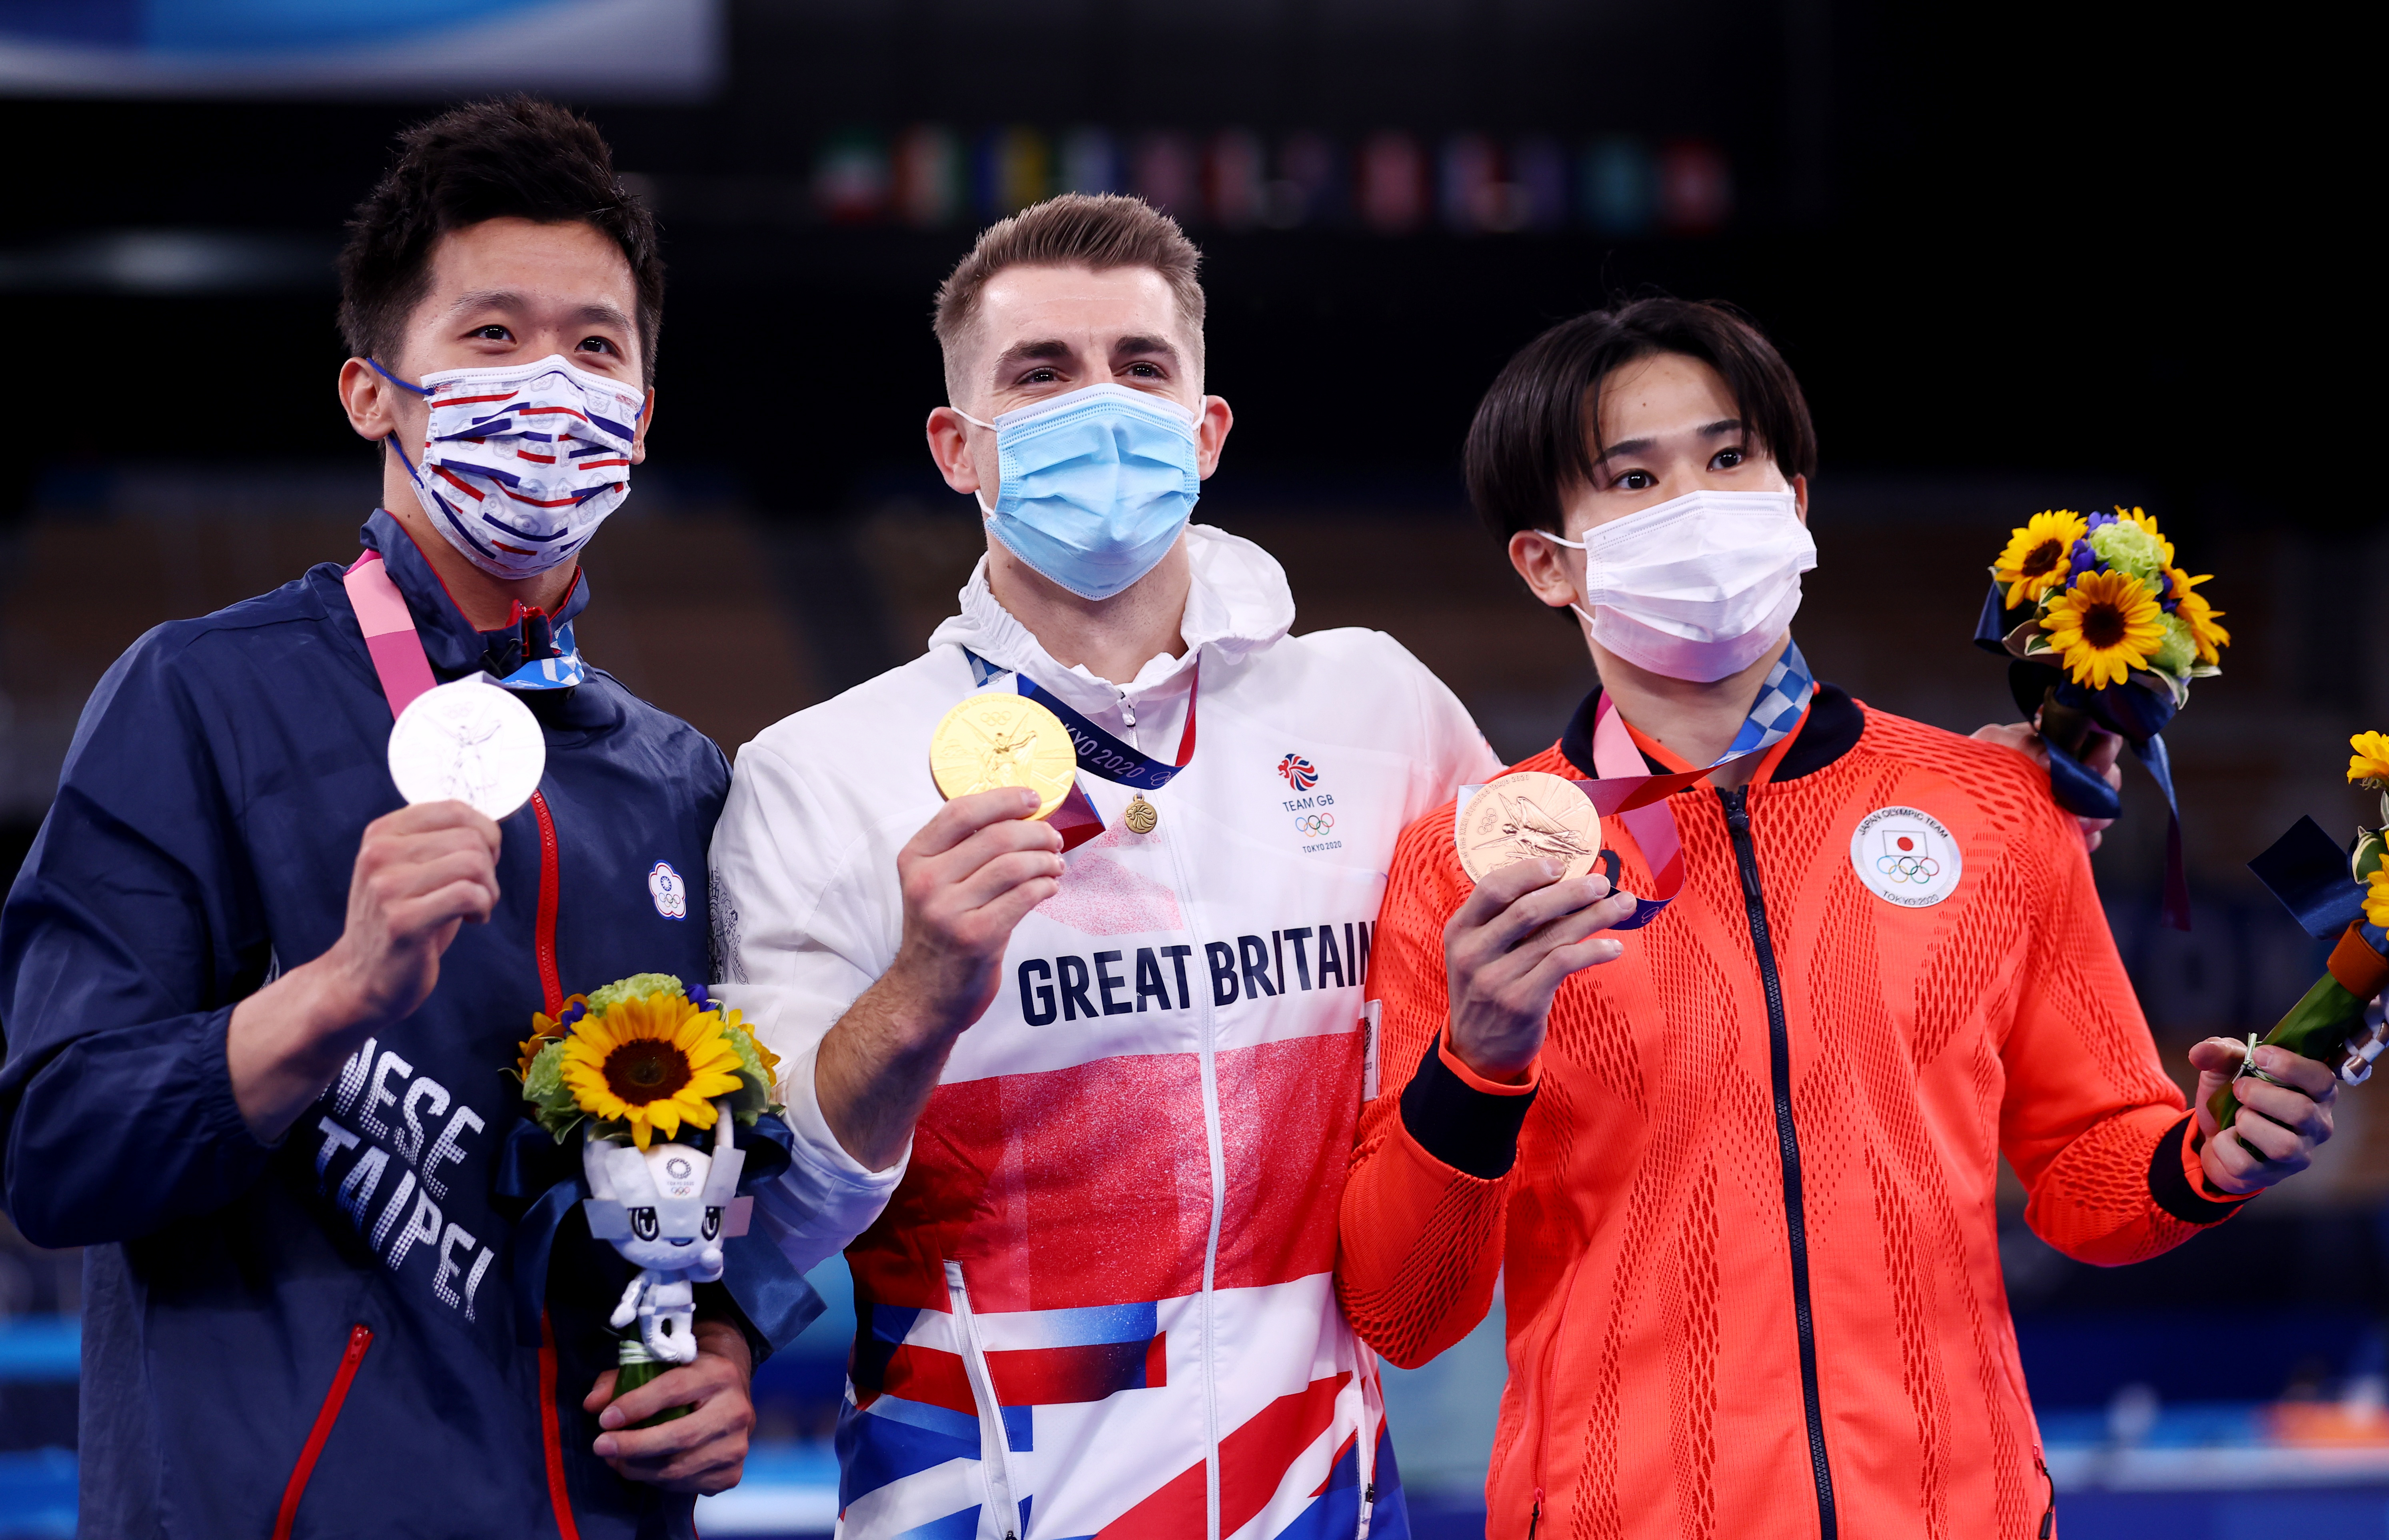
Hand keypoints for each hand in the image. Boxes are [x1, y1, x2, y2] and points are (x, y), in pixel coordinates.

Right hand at [227, 800, 501, 1140]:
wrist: (361, 979)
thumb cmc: (400, 921)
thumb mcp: (413, 870)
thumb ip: (442, 842)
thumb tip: (491, 826)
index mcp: (382, 833)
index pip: (454, 809)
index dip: (485, 833)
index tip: (483, 859)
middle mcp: (379, 854)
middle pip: (470, 838)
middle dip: (490, 867)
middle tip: (479, 891)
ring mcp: (387, 887)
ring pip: (473, 864)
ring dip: (489, 889)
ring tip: (475, 907)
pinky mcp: (402, 920)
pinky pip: (468, 895)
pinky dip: (483, 907)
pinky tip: (473, 920)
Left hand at [585, 1318, 755, 1494]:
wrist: (728, 1395)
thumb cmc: (686, 1377)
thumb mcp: (658, 1366)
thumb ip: (622, 1379)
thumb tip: (592, 1404)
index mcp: (720, 1374)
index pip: (675, 1389)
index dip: (637, 1405)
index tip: (605, 1419)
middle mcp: (736, 1410)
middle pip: (680, 1435)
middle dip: (632, 1445)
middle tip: (601, 1446)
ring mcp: (736, 1446)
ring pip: (679, 1468)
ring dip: (638, 1468)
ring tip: (615, 1460)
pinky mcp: (730, 1475)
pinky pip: (685, 1486)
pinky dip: (656, 1481)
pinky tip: (643, 1469)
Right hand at [886, 788, 1067, 1034]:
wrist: (923, 995)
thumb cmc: (938, 933)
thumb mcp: (934, 885)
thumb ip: (963, 850)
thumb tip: (1019, 815)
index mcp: (915, 859)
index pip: (961, 811)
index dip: (1004, 799)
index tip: (1033, 799)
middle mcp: (927, 882)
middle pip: (996, 836)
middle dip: (1036, 833)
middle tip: (1054, 840)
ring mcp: (949, 911)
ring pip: (1014, 865)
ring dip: (1046, 861)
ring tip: (1055, 865)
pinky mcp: (976, 937)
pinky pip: (1024, 897)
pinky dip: (1045, 886)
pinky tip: (1049, 888)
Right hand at [1444, 859, 1638, 1082]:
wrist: (1477, 1051)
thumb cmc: (1487, 991)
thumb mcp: (1478, 953)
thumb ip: (1504, 922)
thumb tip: (1561, 884)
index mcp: (1460, 930)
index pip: (1493, 887)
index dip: (1529, 871)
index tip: (1562, 865)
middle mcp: (1473, 953)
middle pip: (1528, 908)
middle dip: (1572, 891)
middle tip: (1602, 883)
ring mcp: (1495, 979)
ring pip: (1552, 935)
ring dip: (1594, 916)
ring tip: (1622, 905)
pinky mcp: (1520, 1002)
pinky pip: (1563, 964)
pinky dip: (1593, 950)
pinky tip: (1614, 947)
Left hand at [1971, 722, 2123, 851]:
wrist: (1954, 803)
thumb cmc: (1969, 766)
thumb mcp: (1991, 743)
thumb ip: (2021, 742)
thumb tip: (2051, 760)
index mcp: (2054, 741)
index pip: (2099, 736)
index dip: (2104, 750)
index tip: (2090, 769)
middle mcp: (2065, 769)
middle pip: (2106, 774)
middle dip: (2099, 790)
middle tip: (2081, 805)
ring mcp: (2064, 799)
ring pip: (2101, 806)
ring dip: (2095, 817)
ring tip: (2073, 825)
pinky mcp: (2060, 827)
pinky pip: (2089, 834)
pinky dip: (2085, 839)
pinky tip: (2070, 840)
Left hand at [2187, 1038, 2338, 1195]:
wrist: (2214, 1134)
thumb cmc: (2234, 1095)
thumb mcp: (2227, 1067)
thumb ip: (2220, 1052)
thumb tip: (2200, 1051)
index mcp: (2316, 1092)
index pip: (2322, 1079)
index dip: (2291, 1065)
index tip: (2258, 1055)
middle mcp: (2317, 1125)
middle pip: (2302, 1111)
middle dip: (2260, 1095)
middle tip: (2239, 1088)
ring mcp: (2298, 1154)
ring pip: (2282, 1145)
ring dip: (2248, 1124)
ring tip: (2238, 1117)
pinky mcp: (2272, 1175)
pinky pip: (2245, 1163)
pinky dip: (2225, 1146)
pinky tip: (2226, 1137)